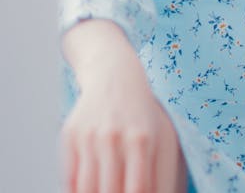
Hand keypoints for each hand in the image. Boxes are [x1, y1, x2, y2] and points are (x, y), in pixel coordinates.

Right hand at [60, 20, 186, 192]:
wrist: (115, 74)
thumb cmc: (144, 116)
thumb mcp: (162, 139)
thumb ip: (163, 177)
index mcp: (141, 139)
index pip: (138, 189)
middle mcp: (112, 136)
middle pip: (109, 192)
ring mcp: (88, 135)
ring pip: (86, 189)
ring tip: (107, 192)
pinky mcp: (70, 135)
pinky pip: (70, 179)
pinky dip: (78, 192)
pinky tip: (90, 191)